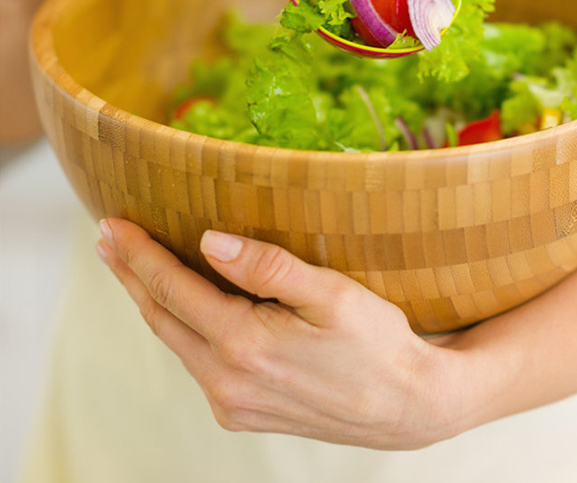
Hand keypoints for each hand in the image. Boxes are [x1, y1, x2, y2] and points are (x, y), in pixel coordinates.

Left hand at [96, 219, 468, 448]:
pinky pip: (198, 363)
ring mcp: (232, 403)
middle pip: (162, 318)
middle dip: (132, 276)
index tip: (113, 226)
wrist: (408, 406)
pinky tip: (182, 310)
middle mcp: (227, 382)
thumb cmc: (378, 345)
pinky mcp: (243, 412)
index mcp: (245, 346)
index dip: (140, 255)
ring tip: (135, 269)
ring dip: (153, 302)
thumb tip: (210, 241)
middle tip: (107, 240)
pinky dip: (181, 328)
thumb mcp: (331, 295)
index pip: (174, 290)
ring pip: (177, 342)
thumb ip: (268, 267)